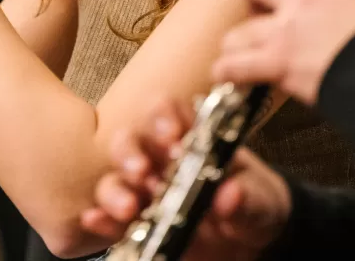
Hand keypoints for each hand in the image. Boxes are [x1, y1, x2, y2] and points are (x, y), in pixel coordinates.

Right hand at [80, 98, 289, 260]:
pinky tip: (94, 218)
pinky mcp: (141, 224)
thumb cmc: (255, 203)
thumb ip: (246, 195)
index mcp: (189, 138)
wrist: (254, 242)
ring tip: (128, 206)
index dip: (162, 117)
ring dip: (115, 188)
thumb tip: (230, 193)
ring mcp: (147, 192)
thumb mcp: (260, 197)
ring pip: (115, 179)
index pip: (166, 112)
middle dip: (129, 152)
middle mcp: (160, 159)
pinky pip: (113, 219)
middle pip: (130, 141)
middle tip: (141, 170)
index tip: (171, 136)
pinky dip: (101, 219)